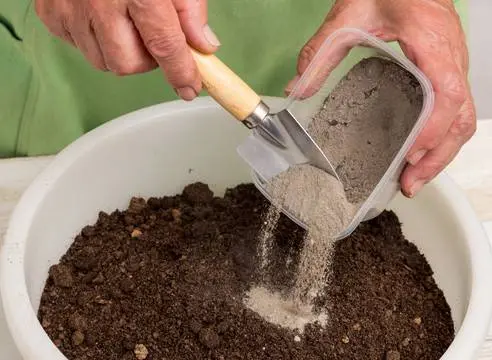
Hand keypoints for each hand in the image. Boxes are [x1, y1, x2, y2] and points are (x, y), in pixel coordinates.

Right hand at [35, 0, 220, 99]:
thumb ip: (190, 8)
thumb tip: (203, 45)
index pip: (165, 46)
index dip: (180, 73)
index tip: (189, 88)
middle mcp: (100, 4)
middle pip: (128, 65)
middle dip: (147, 60)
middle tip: (151, 35)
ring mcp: (70, 10)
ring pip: (103, 61)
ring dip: (121, 51)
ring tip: (125, 21)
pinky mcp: (50, 13)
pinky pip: (79, 47)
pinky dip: (95, 40)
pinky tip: (100, 17)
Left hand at [287, 0, 474, 196]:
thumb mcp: (349, 14)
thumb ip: (322, 51)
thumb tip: (298, 87)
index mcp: (431, 42)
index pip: (446, 92)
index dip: (432, 128)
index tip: (410, 154)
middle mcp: (451, 57)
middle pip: (461, 117)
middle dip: (437, 156)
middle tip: (409, 184)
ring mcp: (454, 65)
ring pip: (463, 117)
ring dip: (441, 153)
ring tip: (413, 179)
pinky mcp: (449, 70)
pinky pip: (456, 109)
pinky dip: (441, 137)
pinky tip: (419, 153)